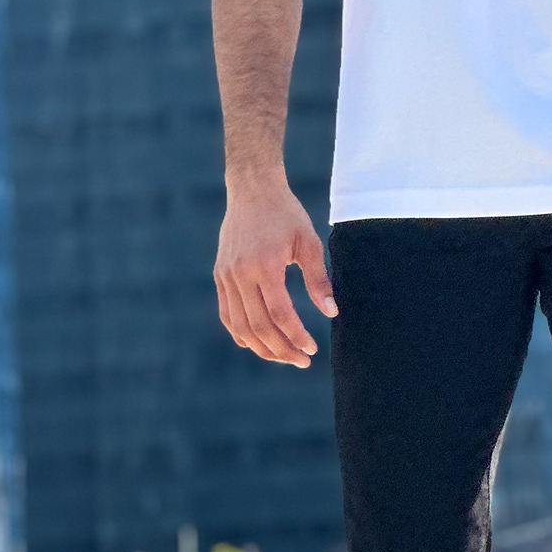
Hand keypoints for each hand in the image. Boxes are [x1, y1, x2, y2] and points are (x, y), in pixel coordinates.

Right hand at [214, 176, 333, 364]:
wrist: (252, 190)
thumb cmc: (286, 214)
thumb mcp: (309, 242)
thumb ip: (319, 279)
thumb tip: (331, 312)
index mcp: (264, 265)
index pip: (280, 314)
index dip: (296, 336)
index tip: (312, 349)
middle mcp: (240, 274)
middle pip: (258, 326)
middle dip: (281, 349)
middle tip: (302, 361)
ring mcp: (226, 276)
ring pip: (240, 326)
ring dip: (262, 347)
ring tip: (284, 357)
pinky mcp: (220, 276)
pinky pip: (227, 314)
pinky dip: (241, 334)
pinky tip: (258, 344)